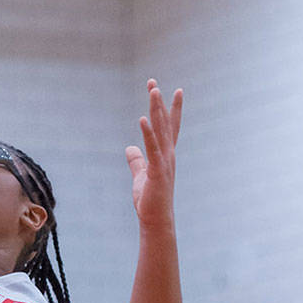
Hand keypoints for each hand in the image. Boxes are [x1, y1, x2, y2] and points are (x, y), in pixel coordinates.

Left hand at [125, 79, 182, 231]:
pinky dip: (148, 133)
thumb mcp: (140, 175)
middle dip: (159, 102)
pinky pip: (152, 148)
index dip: (170, 108)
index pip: (169, 126)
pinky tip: (143, 118)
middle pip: (164, 122)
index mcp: (165, 154)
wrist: (156, 219)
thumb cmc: (150, 199)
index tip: (172, 89)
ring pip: (160, 130)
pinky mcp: (158, 171)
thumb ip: (136, 160)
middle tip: (152, 82)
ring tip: (153, 90)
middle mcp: (168, 154)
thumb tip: (129, 147)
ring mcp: (164, 161)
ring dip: (156, 109)